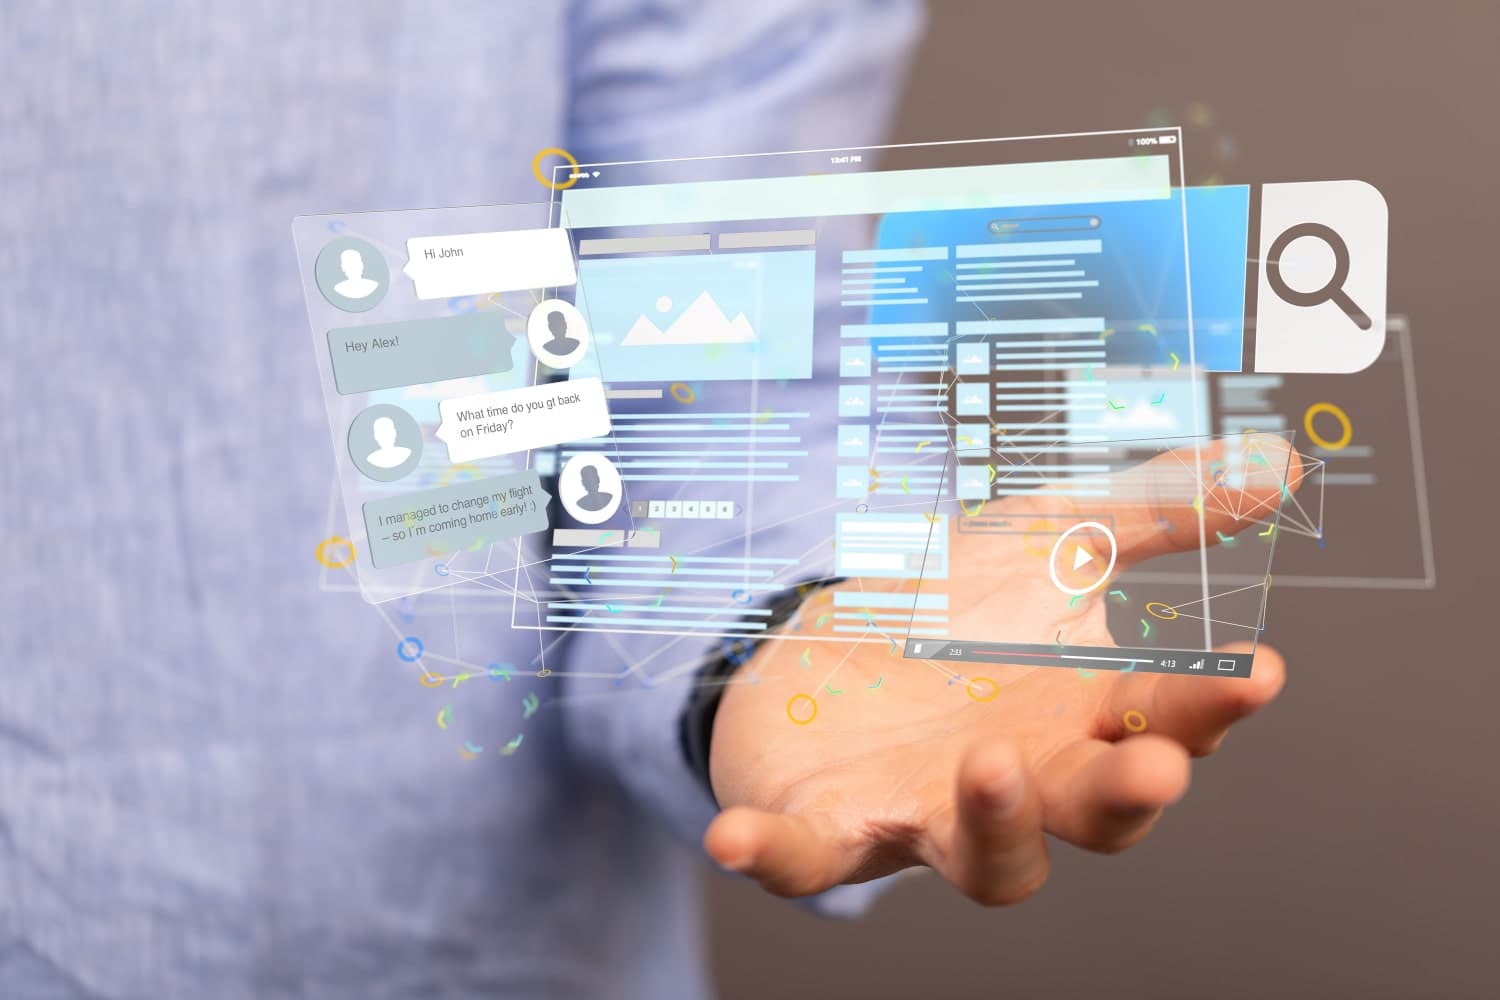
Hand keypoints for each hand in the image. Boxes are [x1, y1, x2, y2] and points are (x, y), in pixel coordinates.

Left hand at [705, 438, 1296, 904]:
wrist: (824, 653)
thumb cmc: (956, 613)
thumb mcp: (1049, 539)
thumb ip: (1155, 510)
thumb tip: (1277, 458)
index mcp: (1081, 719)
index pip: (1164, 724)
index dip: (1210, 707)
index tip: (1258, 671)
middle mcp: (1023, 782)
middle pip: (1094, 814)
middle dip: (1128, 794)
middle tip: (1157, 765)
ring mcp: (927, 813)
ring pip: (986, 860)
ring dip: (995, 822)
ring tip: (990, 763)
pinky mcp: (831, 827)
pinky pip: (806, 861)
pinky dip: (777, 857)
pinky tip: (734, 839)